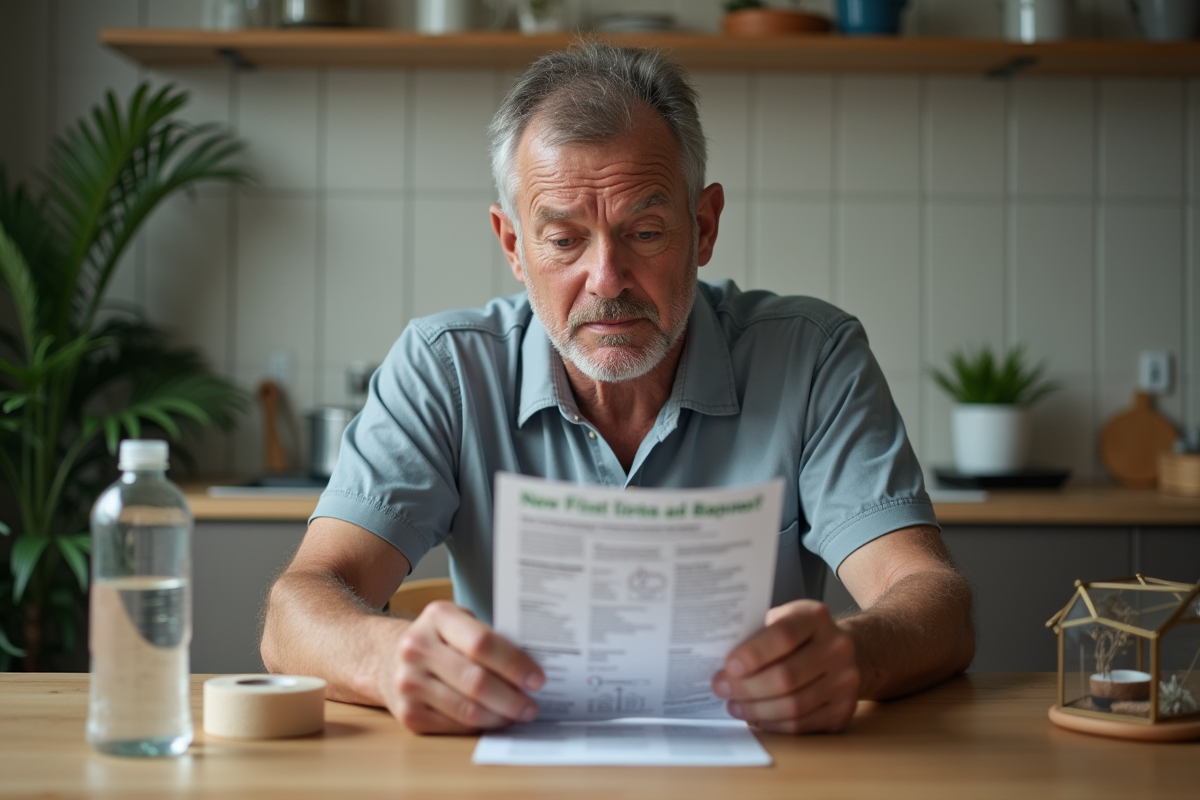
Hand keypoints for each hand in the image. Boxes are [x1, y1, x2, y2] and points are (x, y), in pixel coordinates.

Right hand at [379, 600, 544, 733]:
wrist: (387, 657)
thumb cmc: (439, 639)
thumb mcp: (459, 622)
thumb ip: (490, 637)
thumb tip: (533, 666)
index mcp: (437, 616)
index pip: (482, 643)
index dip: (514, 664)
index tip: (538, 679)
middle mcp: (417, 648)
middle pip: (475, 681)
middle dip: (511, 698)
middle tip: (533, 706)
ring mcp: (408, 682)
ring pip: (466, 709)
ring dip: (499, 716)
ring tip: (519, 715)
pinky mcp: (408, 713)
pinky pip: (453, 725)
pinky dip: (480, 726)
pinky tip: (494, 721)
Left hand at [711, 600, 859, 734]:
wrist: (849, 651)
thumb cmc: (801, 635)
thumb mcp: (783, 619)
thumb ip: (758, 634)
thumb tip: (719, 661)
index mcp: (816, 617)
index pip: (783, 636)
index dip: (753, 654)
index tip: (728, 666)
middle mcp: (837, 648)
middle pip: (786, 677)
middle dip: (747, 687)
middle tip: (721, 689)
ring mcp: (845, 681)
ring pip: (793, 706)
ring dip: (756, 709)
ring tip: (734, 705)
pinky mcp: (844, 710)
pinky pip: (802, 725)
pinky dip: (773, 724)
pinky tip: (756, 717)